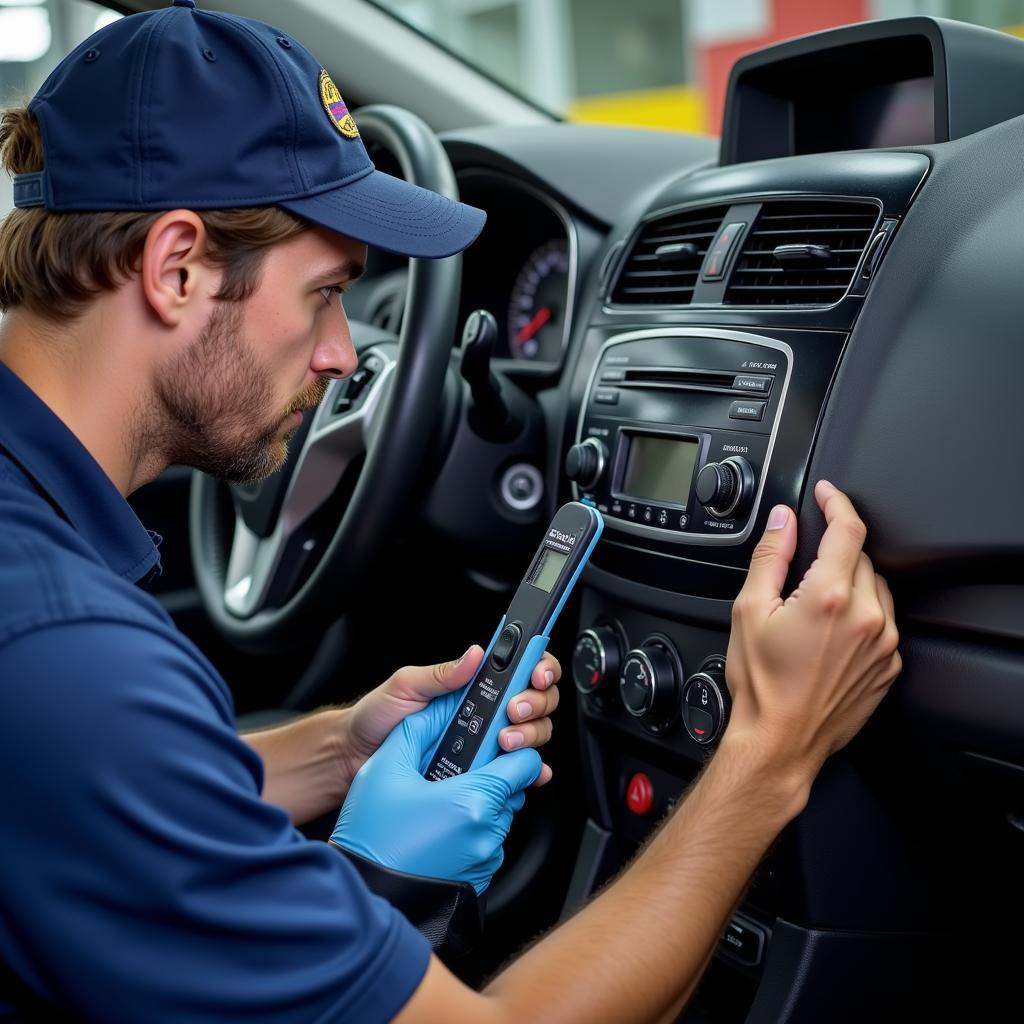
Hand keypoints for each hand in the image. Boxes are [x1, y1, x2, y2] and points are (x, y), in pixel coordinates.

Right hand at [332, 686, 542, 892]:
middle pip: (510, 789)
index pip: (525, 765)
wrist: (363, 893)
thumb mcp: (385, 768)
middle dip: (488, 776)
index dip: (512, 749)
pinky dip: (470, 832)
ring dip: (478, 805)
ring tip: (439, 803)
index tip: (494, 744)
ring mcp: (485, 860)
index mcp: (474, 801)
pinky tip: (438, 829)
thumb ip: (417, 730)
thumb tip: (437, 711)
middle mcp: (487, 833)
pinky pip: (485, 843)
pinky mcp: (478, 880)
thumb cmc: (371, 838)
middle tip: (453, 773)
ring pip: (498, 816)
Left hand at [338, 645, 559, 793]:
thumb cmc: (377, 719)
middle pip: (537, 700)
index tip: (535, 675)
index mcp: (472, 686)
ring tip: (506, 741)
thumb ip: (441, 673)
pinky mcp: (483, 773)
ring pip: (534, 733)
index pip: (519, 668)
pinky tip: (529, 772)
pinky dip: (531, 771)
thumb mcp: (405, 686)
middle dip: (536, 703)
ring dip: (530, 734)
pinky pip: (517, 771)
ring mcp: (486, 743)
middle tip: (514, 711)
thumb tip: (475, 654)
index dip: (539, 668)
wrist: (356, 761)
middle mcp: (486, 711)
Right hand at [723, 480, 901, 793]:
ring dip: (850, 580)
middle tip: (803, 569)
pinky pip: (883, 620)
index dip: (836, 502)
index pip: (847, 529)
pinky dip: (861, 613)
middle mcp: (866, 617)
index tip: (827, 494)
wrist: (781, 739)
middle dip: (834, 550)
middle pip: (860, 556)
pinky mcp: (890, 664)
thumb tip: (783, 521)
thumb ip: (770, 556)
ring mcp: (884, 643)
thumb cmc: (762, 683)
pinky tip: (830, 632)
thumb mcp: (749, 610)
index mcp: (829, 597)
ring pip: (875, 587)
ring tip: (814, 605)